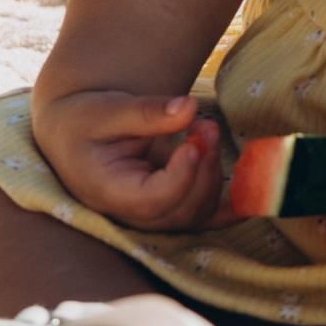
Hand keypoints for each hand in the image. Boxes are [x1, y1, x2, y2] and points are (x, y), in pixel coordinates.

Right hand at [33, 87, 227, 231]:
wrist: (75, 134)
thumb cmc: (86, 120)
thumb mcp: (108, 109)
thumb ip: (147, 112)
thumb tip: (188, 108)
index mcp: (108, 192)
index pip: (155, 199)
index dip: (182, 175)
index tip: (192, 141)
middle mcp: (130, 213)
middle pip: (182, 211)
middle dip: (204, 169)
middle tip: (206, 125)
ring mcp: (151, 216)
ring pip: (196, 215)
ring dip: (214, 175)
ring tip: (206, 130)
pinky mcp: (168, 208)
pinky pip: (203, 218)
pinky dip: (229, 207)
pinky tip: (250, 189)